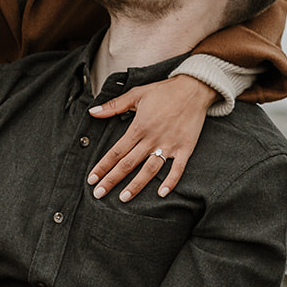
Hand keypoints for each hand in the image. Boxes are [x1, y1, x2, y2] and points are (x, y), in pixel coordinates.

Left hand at [87, 74, 213, 201]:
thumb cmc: (164, 91)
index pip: (116, 151)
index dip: (102, 166)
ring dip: (136, 185)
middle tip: (98, 194)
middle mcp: (152, 138)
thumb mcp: (136, 94)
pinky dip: (170, 181)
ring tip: (123, 198)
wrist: (195, 88)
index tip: (92, 179)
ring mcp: (169, 144)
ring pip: (150, 169)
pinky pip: (178, 168)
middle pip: (128, 164)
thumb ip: (114, 106)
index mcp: (139, 127)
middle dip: (112, 180)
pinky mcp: (185, 148)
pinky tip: (161, 194)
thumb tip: (92, 112)